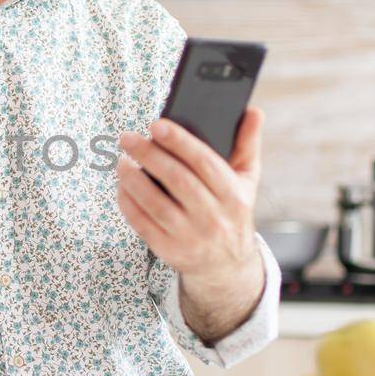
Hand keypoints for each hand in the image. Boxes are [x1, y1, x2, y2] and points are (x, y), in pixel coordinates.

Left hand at [116, 107, 264, 284]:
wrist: (227, 265)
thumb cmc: (232, 211)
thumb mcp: (246, 180)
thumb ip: (247, 144)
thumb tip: (253, 111)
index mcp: (234, 196)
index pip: (205, 163)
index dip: (180, 142)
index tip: (157, 125)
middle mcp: (214, 218)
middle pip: (177, 180)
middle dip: (149, 156)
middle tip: (128, 138)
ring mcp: (191, 237)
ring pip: (156, 204)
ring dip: (133, 180)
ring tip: (121, 161)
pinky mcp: (170, 251)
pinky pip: (143, 225)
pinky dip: (128, 204)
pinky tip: (121, 187)